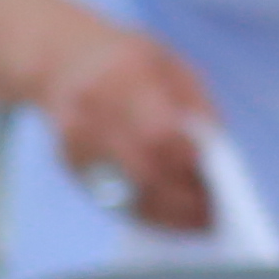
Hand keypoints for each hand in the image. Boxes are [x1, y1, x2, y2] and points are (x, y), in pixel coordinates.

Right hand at [40, 22, 220, 234]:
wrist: (60, 59)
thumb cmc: (129, 59)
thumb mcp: (172, 65)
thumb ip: (195, 105)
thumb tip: (215, 151)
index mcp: (123, 77)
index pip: (157, 133)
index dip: (188, 164)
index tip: (217, 184)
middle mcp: (91, 111)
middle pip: (139, 170)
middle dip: (180, 198)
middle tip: (214, 213)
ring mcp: (74, 141)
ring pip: (123, 192)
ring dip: (164, 213)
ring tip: (199, 219)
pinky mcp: (69, 164)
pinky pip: (109, 198)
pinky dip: (144, 211)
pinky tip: (170, 215)